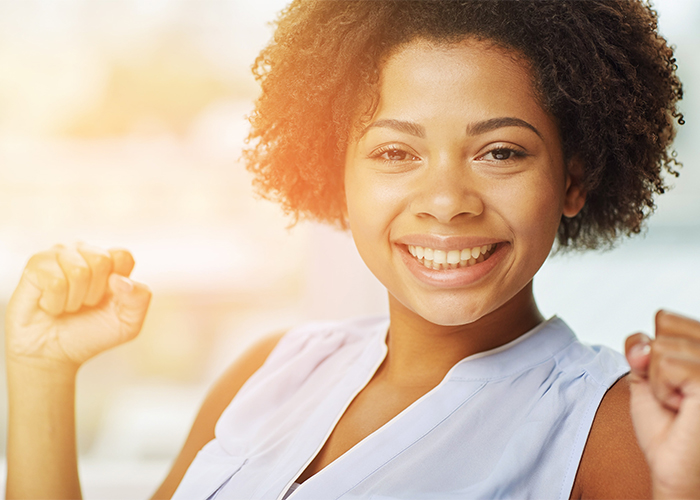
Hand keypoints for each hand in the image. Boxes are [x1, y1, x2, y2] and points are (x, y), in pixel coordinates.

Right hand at [5, 244, 150, 369]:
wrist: (53, 355)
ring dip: (74, 300)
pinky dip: (55, 303)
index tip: (107, 300)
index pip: (123, 256)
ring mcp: (59, 256)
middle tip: (84, 305)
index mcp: (110, 263)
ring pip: (78, 271)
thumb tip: (119, 279)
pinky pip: (55, 282)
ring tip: (67, 306)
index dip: (118, 285)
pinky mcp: (36, 266)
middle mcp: (85, 253)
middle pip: (102, 260)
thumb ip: (139, 298)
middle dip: (95, 293)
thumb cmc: (90, 335)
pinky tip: (50, 306)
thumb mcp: (128, 323)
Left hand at [626, 311, 699, 498]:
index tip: (668, 379)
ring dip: (659, 382)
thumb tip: (642, 343)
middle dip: (654, 365)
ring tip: (680, 403)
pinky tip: (683, 408)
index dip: (651, 349)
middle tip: (675, 395)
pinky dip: (663, 390)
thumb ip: (639, 348)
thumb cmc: (666, 425)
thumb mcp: (644, 375)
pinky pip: (665, 365)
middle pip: (662, 328)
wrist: (673, 465)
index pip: (665, 318)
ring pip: (661, 347)